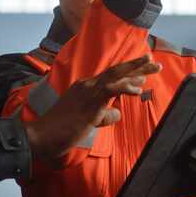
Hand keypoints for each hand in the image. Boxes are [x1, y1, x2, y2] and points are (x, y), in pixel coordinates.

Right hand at [25, 56, 161, 163]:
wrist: (41, 135)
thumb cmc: (59, 130)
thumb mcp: (86, 121)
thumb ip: (103, 115)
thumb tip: (117, 113)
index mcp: (84, 87)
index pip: (109, 77)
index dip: (127, 73)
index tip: (142, 71)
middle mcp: (86, 85)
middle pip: (116, 71)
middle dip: (136, 65)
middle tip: (153, 61)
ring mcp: (88, 92)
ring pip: (116, 76)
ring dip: (137, 71)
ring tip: (154, 67)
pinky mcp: (90, 102)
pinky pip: (111, 90)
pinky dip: (126, 87)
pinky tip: (138, 90)